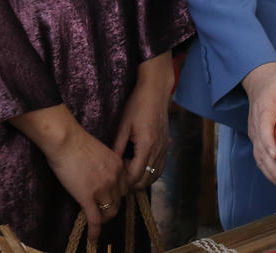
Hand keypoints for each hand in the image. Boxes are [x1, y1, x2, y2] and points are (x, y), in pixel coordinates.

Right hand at [11, 105, 126, 243]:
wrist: (66, 141)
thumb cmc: (77, 143)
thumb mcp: (99, 153)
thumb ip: (104, 166)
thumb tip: (99, 176)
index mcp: (118, 165)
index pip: (124, 187)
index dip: (117, 195)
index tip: (110, 199)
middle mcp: (115, 177)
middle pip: (119, 200)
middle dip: (111, 207)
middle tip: (102, 212)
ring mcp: (102, 188)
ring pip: (109, 211)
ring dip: (104, 218)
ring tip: (97, 223)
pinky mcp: (88, 196)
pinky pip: (95, 219)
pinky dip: (95, 231)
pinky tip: (93, 239)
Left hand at [113, 53, 173, 189]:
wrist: (156, 92)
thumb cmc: (137, 105)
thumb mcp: (123, 125)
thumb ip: (117, 147)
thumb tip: (110, 165)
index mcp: (146, 145)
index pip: (134, 175)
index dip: (122, 181)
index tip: (112, 176)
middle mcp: (158, 150)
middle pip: (144, 180)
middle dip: (130, 183)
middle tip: (117, 176)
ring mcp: (164, 150)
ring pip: (153, 177)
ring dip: (140, 179)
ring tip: (127, 171)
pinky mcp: (166, 147)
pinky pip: (160, 169)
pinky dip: (150, 173)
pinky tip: (139, 167)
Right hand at [241, 62, 275, 193]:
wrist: (261, 81)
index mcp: (264, 111)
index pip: (264, 130)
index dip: (269, 144)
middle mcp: (256, 126)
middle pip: (261, 151)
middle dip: (273, 170)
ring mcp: (256, 134)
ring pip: (260, 158)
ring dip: (272, 175)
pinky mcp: (259, 140)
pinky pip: (263, 158)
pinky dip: (271, 171)